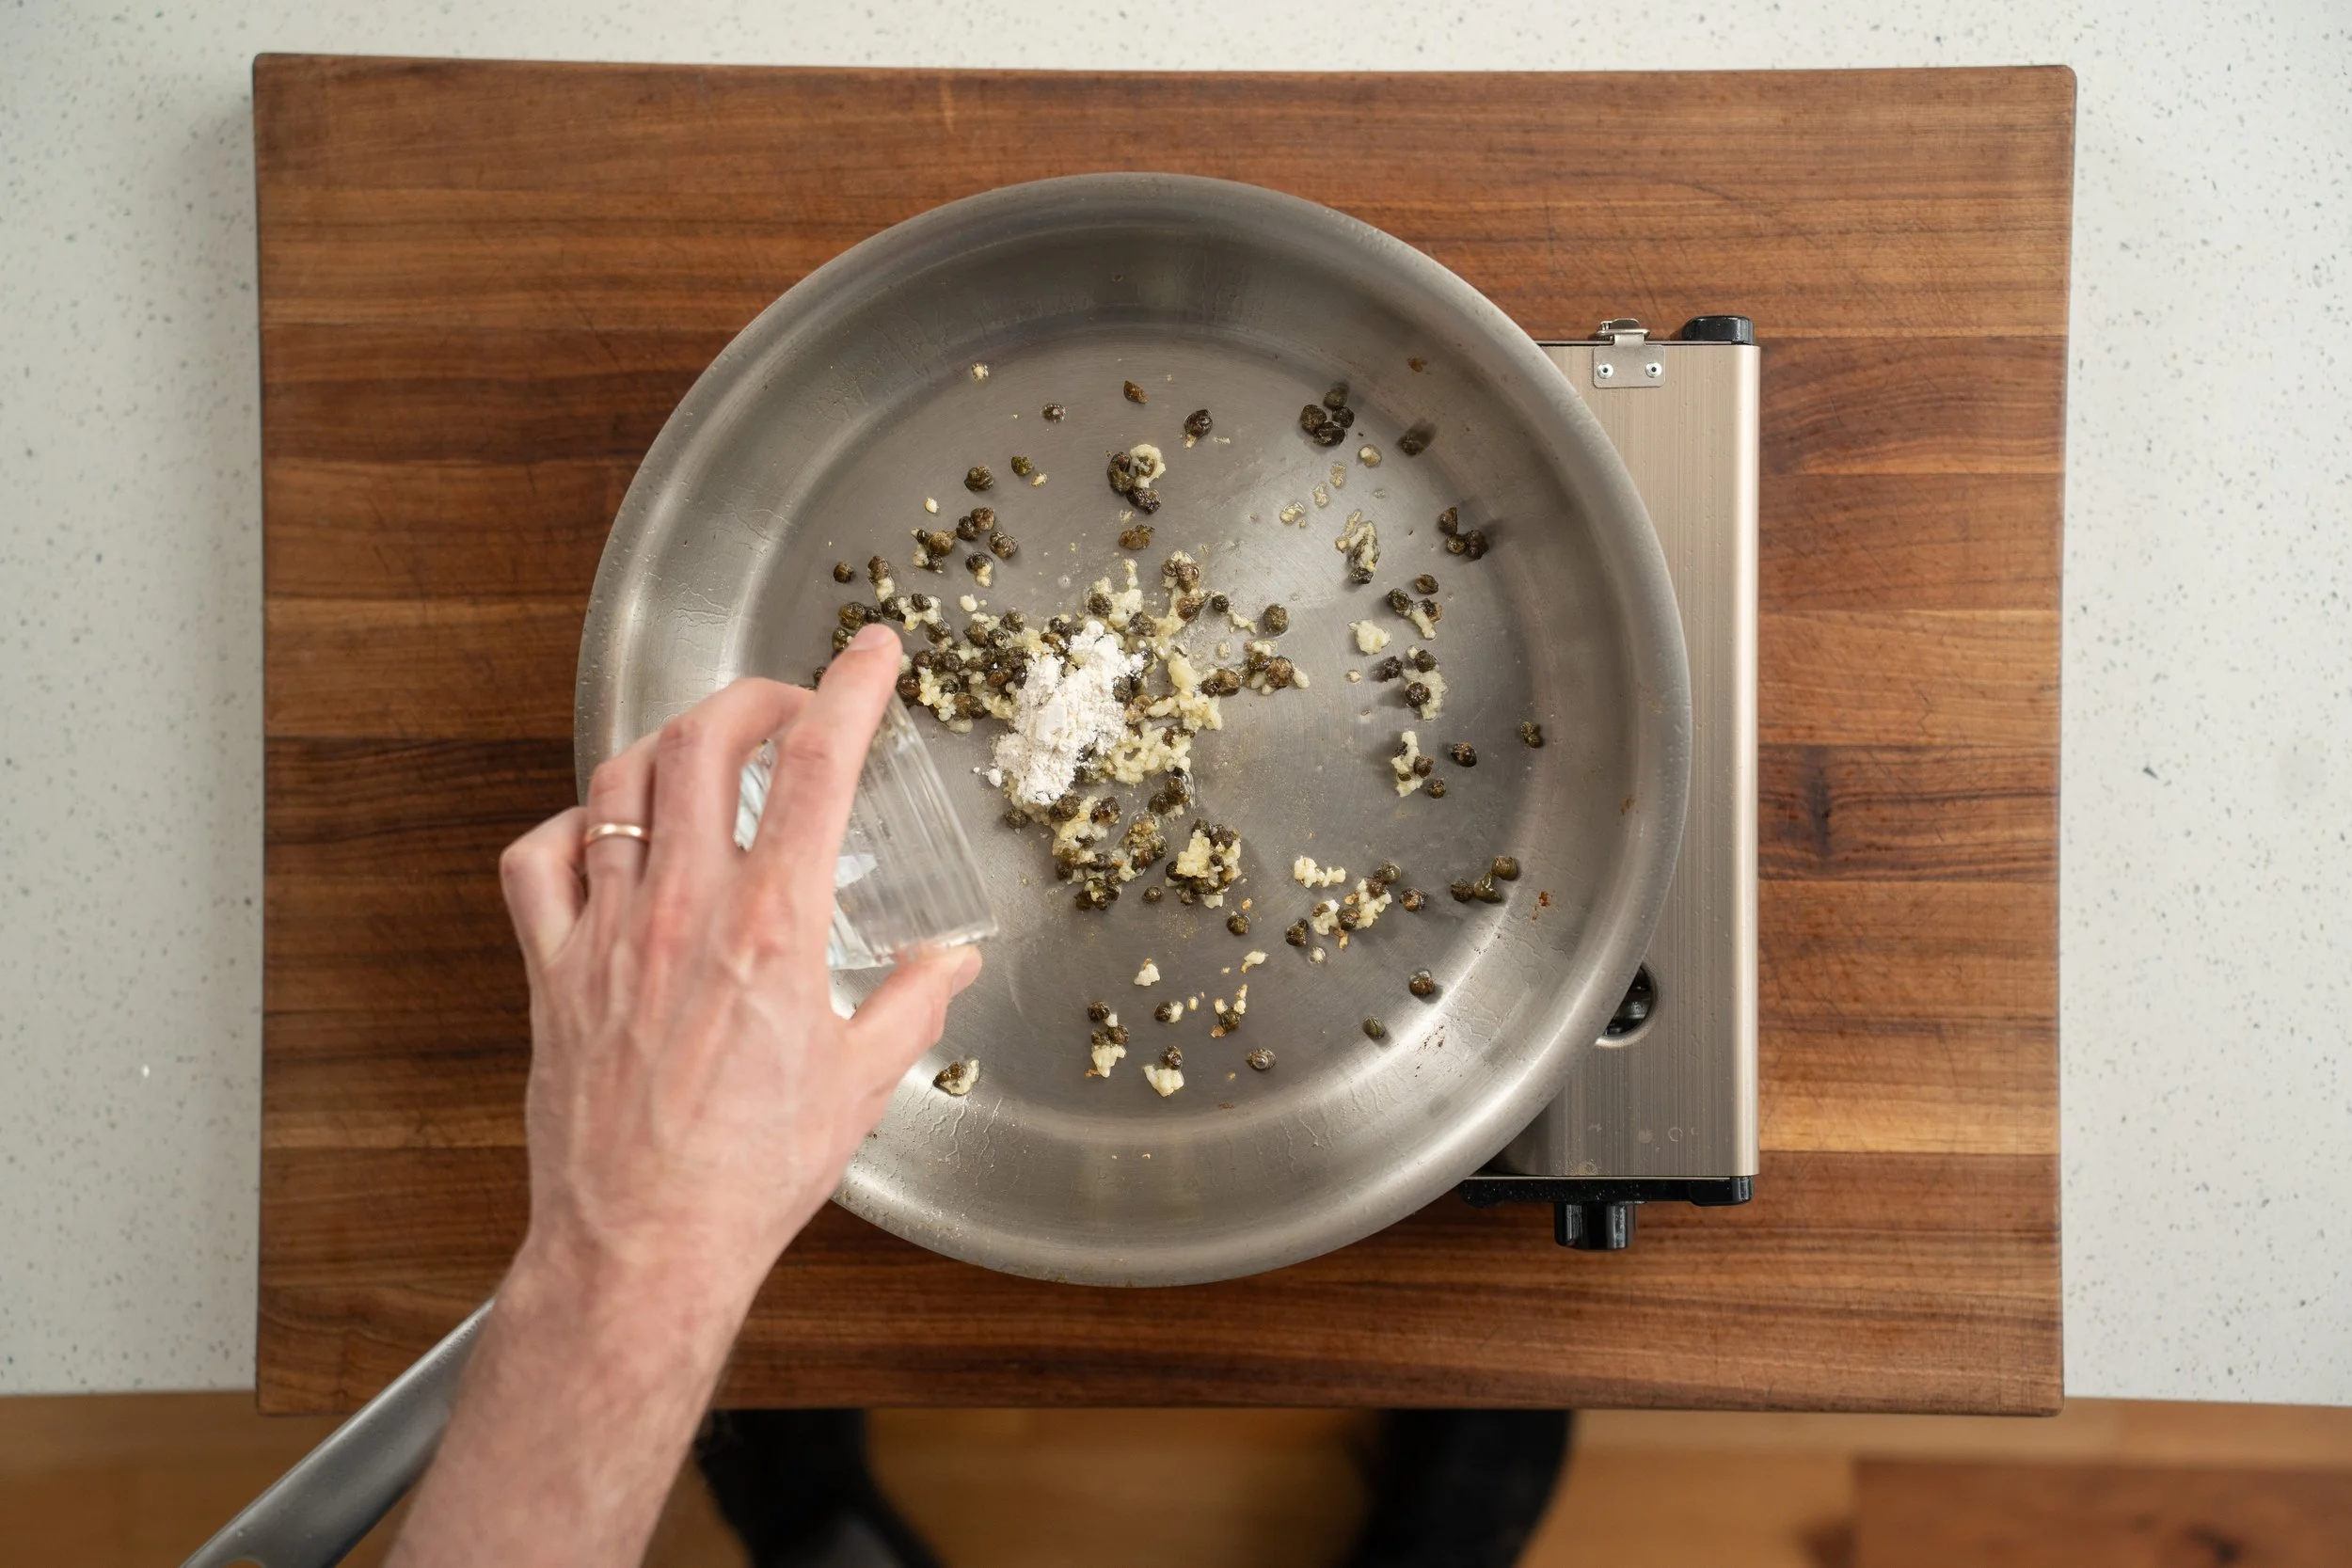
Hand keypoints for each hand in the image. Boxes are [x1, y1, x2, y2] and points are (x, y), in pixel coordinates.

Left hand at [496, 622, 983, 1312]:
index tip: (872, 653)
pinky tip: (605, 832)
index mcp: (774, 928)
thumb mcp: (862, 1085)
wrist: (644, 1245)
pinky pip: (539, 859)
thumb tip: (949, 964)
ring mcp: (607, 932)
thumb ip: (912, 1006)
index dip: (851, 688)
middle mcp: (684, 911)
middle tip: (789, 704)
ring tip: (704, 750)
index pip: (817, 766)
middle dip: (753, 694)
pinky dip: (572, 824)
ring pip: (619, 782)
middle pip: (704, 741)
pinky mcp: (553, 970)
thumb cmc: (748, 1175)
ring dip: (669, 744)